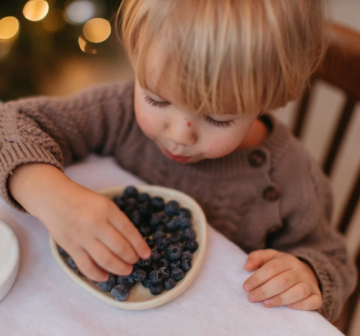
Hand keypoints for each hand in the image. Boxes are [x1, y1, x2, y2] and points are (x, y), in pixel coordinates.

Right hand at [9, 164, 150, 281]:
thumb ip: (117, 221)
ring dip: (119, 268)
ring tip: (126, 270)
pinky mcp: (70, 247)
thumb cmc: (84, 201)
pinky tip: (106, 276)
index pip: (129, 231)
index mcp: (107, 209)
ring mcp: (82, 237)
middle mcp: (95, 223)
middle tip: (135, 261)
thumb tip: (133, 243)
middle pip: (120, 247)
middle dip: (131, 258)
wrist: (54, 198)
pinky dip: (98, 275)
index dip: (140, 246)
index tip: (147, 254)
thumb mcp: (105, 204)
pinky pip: (86, 267)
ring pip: (105, 260)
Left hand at [242, 249, 321, 310]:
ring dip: (279, 299)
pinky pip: (312, 302)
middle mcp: (300, 271)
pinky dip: (300, 306)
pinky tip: (287, 307)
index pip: (271, 268)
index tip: (246, 287)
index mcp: (287, 259)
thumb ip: (256, 258)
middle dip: (264, 291)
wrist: (306, 272)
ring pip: (298, 292)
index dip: (257, 278)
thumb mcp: (269, 257)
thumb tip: (246, 266)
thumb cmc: (281, 266)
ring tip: (265, 304)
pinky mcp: (317, 296)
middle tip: (251, 298)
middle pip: (283, 281)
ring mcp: (310, 283)